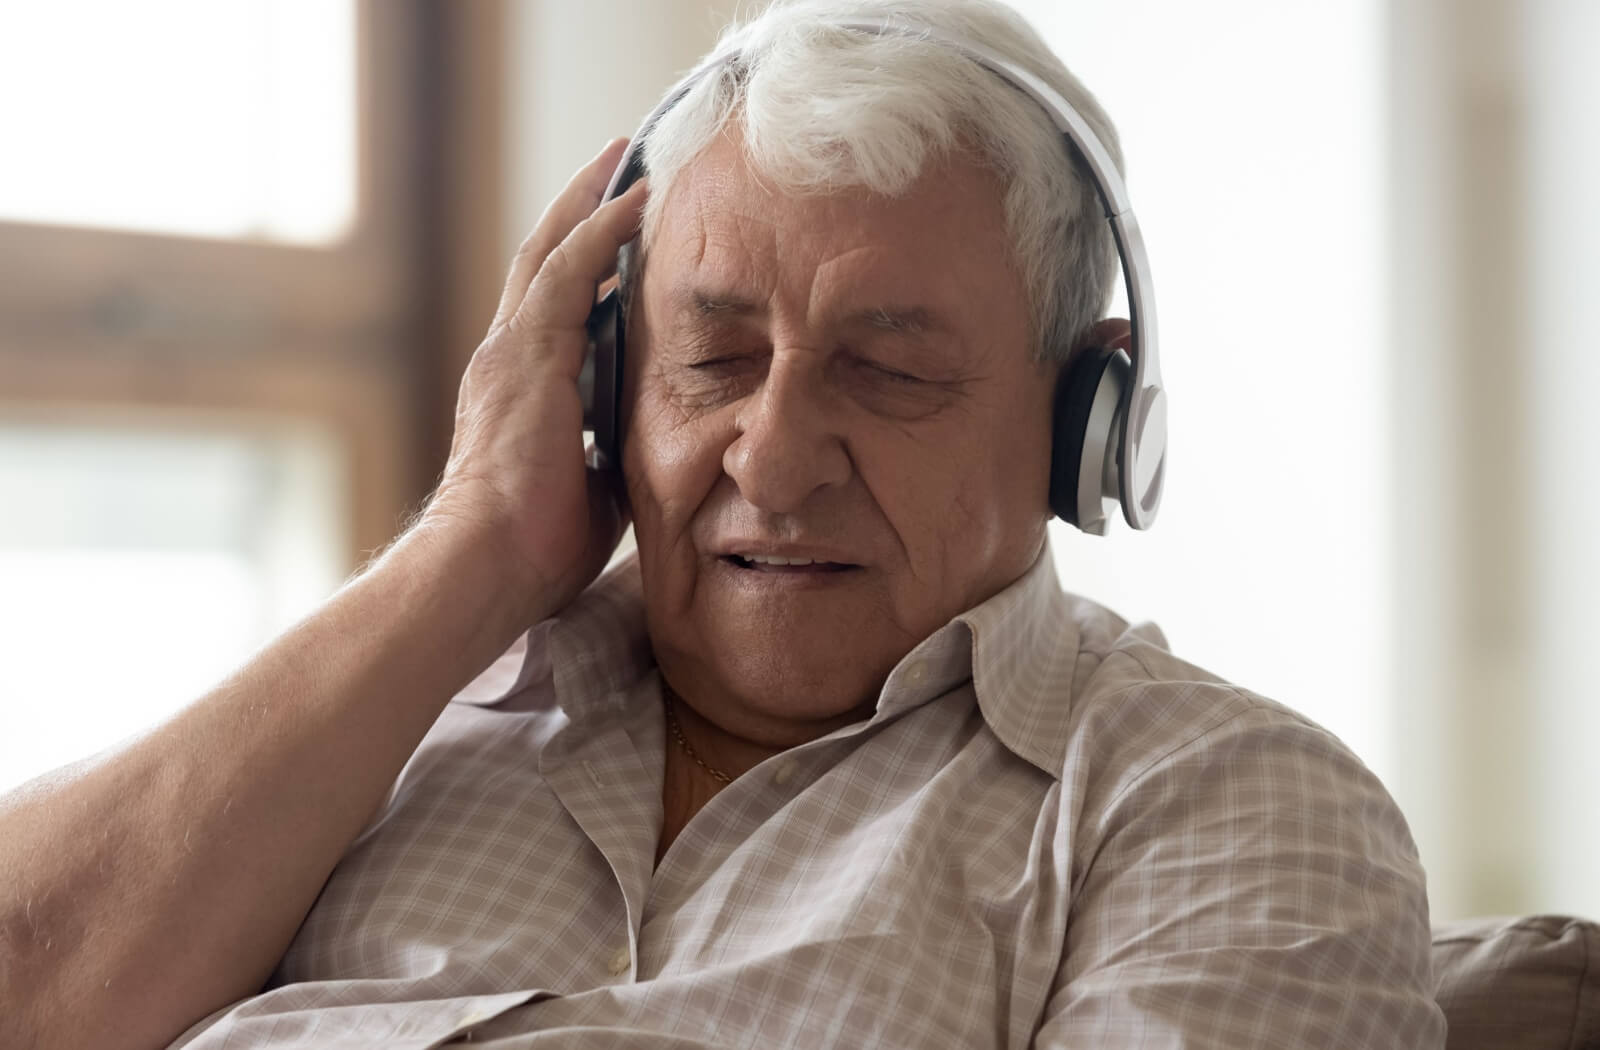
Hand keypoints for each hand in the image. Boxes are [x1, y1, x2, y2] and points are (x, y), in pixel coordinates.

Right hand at [421, 138, 646, 626]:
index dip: (585, 267)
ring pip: (552, 253)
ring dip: (592, 204)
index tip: (622, 233)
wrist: (486, 568)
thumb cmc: (533, 551)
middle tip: (622, 166)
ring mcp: (511, 353)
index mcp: (520, 392)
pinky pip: (569, 273)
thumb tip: (652, 447)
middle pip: (544, 262)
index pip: (554, 310)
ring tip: (629, 162)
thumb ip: (614, 453)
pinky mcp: (527, 356)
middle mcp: (506, 360)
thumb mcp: (593, 490)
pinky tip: (636, 201)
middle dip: (582, 212)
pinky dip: (601, 232)